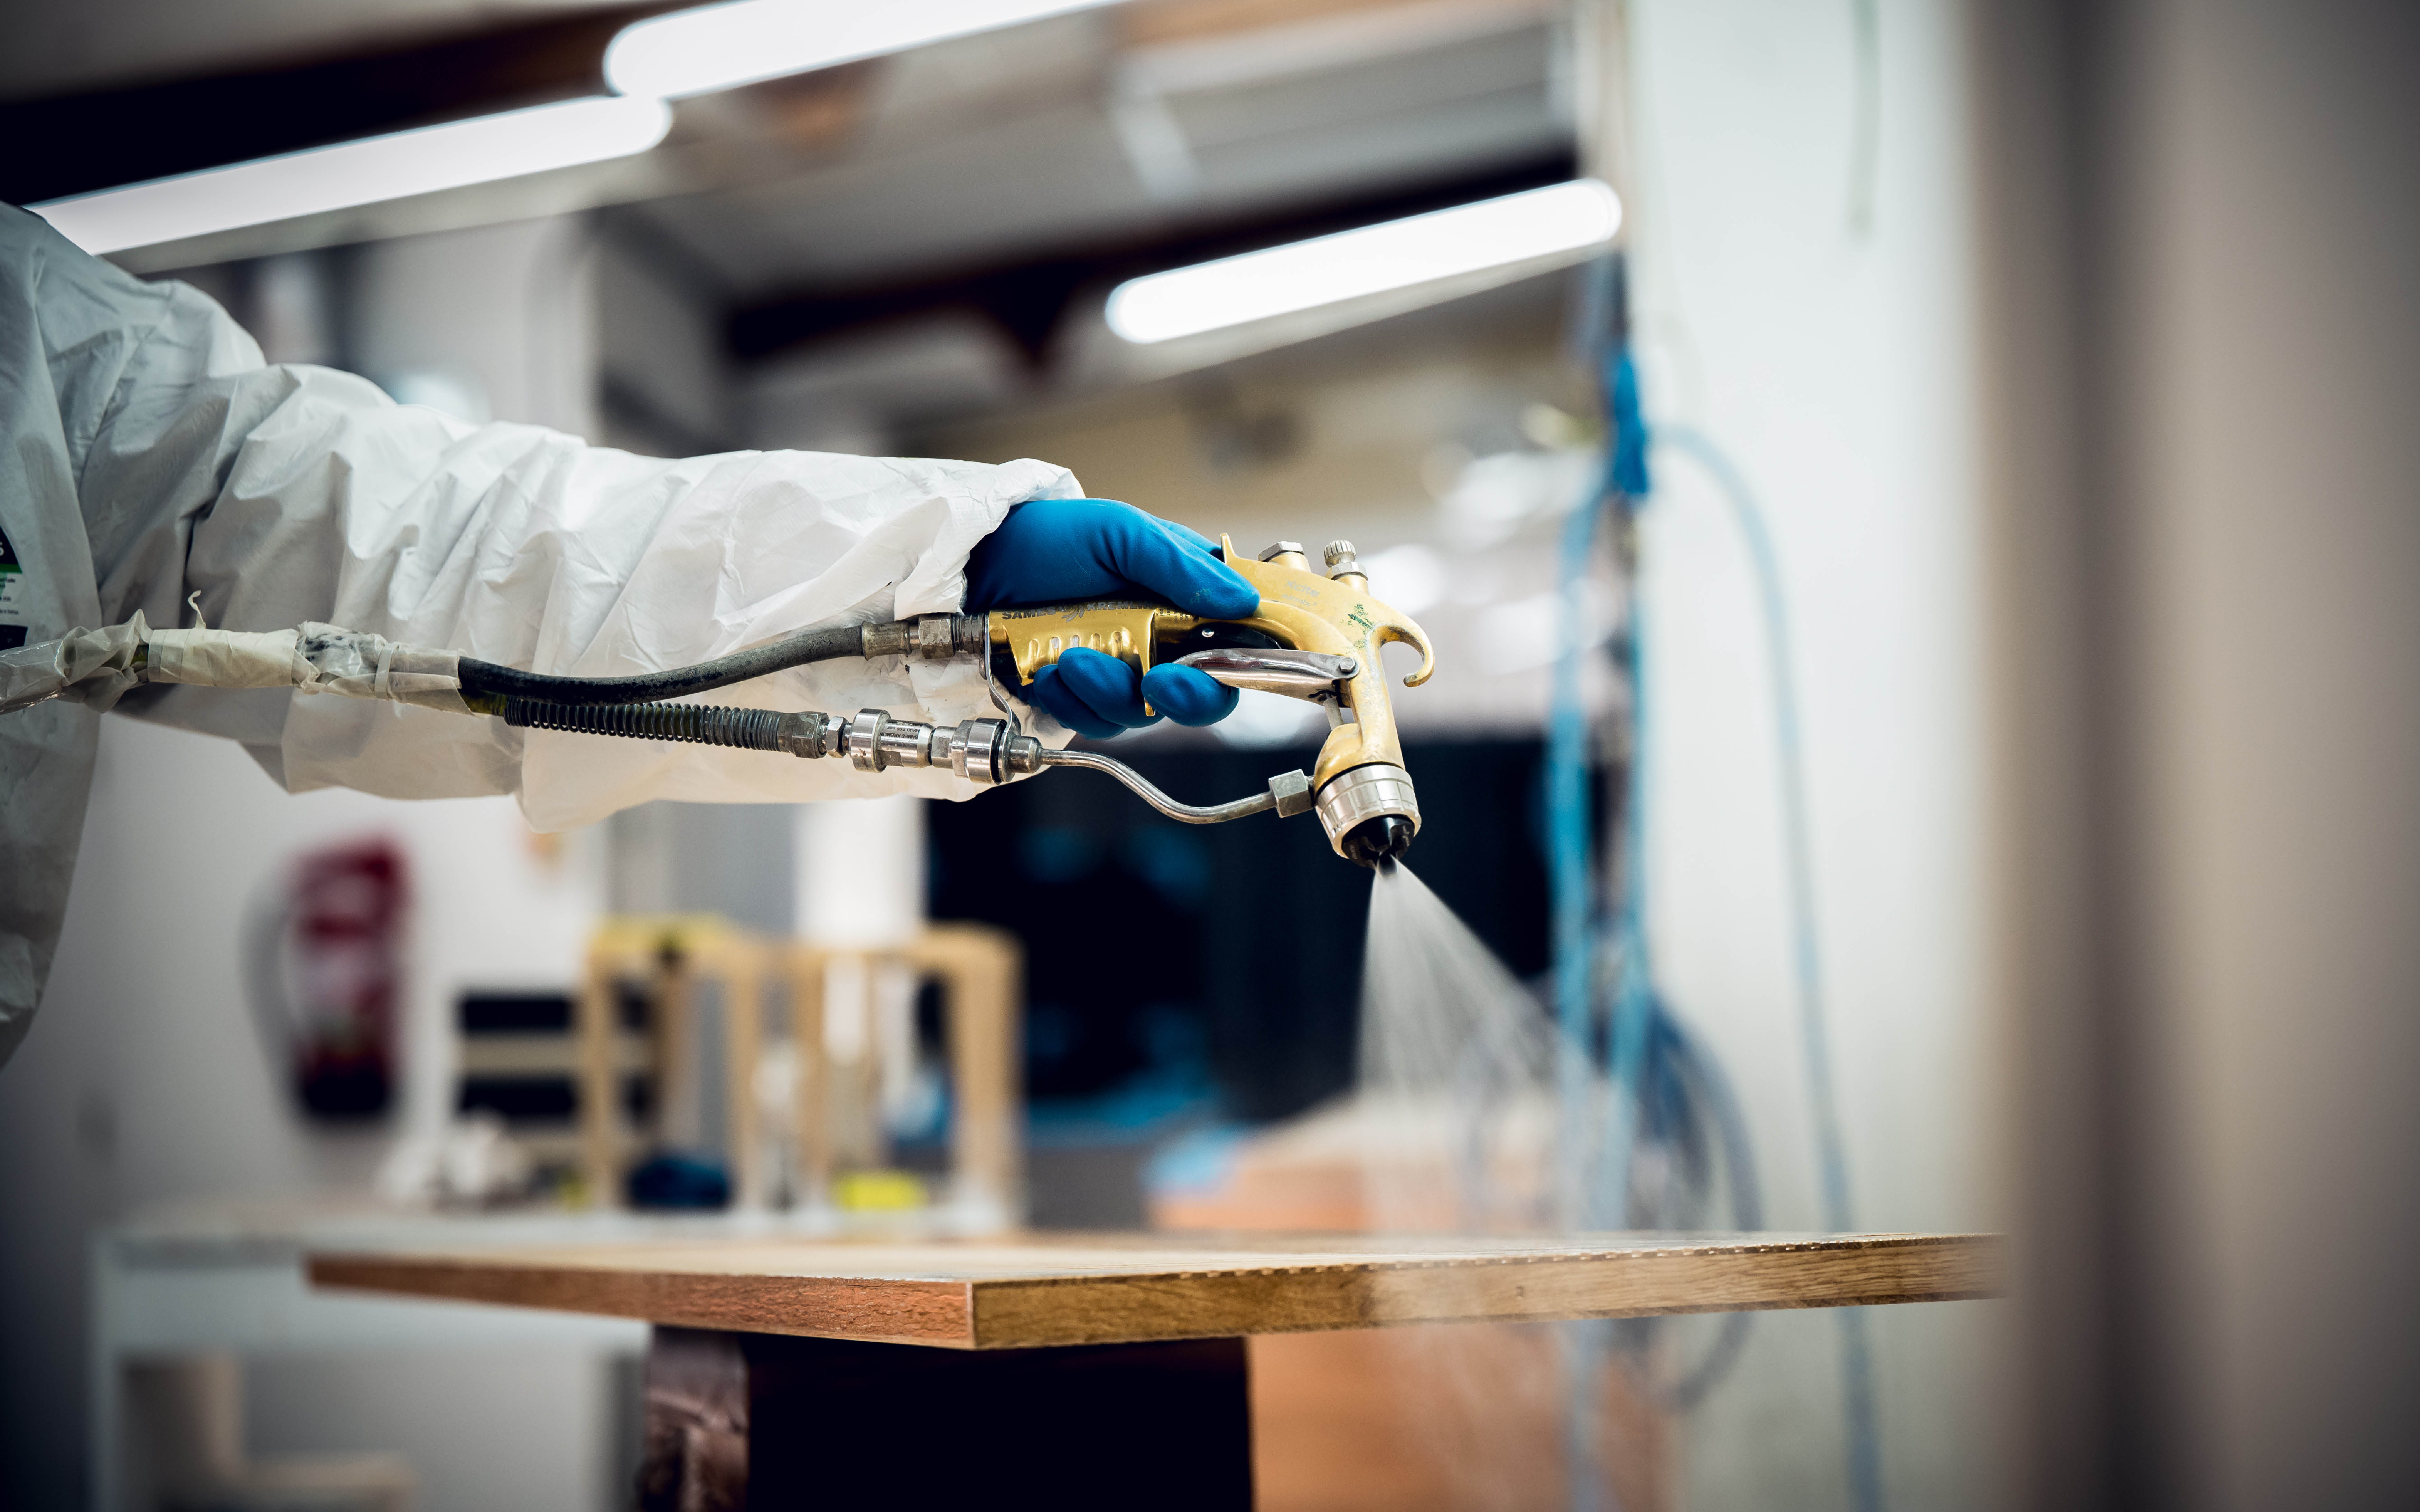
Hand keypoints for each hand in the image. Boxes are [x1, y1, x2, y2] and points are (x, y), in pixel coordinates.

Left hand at [965, 498, 1259, 738]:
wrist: (975, 563)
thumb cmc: (1050, 535)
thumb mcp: (1120, 531)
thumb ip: (1180, 566)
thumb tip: (1245, 601)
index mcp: (1187, 595)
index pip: (1239, 642)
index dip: (1241, 663)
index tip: (1217, 665)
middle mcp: (1163, 639)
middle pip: (1203, 694)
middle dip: (1183, 696)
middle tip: (1156, 682)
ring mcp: (1123, 671)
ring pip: (1144, 714)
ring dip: (1109, 693)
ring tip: (1069, 657)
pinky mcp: (1082, 696)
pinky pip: (1095, 722)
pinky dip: (1072, 702)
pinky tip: (1047, 671)